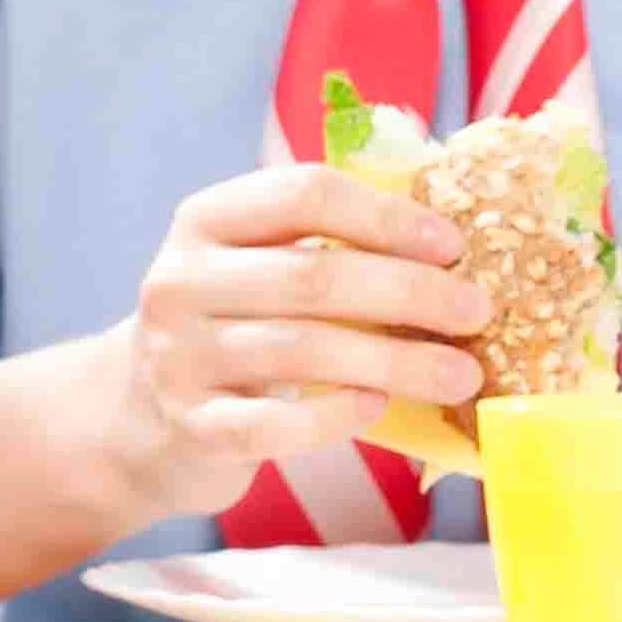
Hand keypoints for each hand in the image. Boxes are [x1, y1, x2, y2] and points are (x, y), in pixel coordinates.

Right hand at [110, 164, 491, 523]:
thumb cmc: (236, 325)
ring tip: (460, 374)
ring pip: (300, 351)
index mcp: (206, 220)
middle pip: (312, 277)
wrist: (144, 413)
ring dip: (395, 362)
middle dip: (409, 293)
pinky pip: (271, 425)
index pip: (303, 195)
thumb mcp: (259, 265)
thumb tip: (453, 245)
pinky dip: (332, 417)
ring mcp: (177, 357)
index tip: (452, 246)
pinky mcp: (190, 426)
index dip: (386, 216)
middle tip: (477, 312)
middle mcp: (180, 281)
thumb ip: (329, 243)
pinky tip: (377, 408)